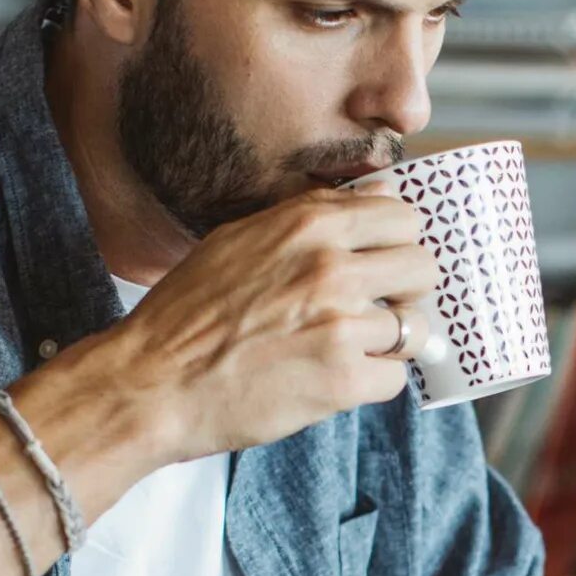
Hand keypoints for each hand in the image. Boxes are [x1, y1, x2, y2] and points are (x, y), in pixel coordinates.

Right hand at [86, 180, 435, 461]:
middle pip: (423, 267)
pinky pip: (395, 377)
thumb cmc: (189, 313)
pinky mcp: (342, 380)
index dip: (396, 244)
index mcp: (307, 225)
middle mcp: (330, 268)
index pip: (402, 216)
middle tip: (374, 310)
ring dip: (387, 342)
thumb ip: (312, 216)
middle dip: (406, 291)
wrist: (152, 381)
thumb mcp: (241, 240)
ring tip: (345, 350)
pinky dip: (371, 383)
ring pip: (415, 327)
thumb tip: (378, 192)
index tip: (380, 266)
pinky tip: (332, 380)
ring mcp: (340, 324)